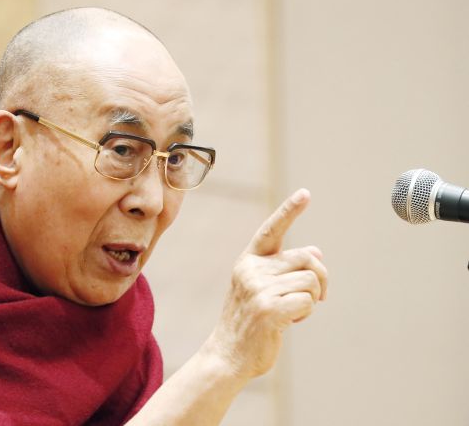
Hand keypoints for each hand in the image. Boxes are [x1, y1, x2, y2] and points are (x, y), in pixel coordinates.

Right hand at [207, 188, 327, 382]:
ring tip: (293, 312)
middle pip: (306, 259)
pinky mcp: (269, 309)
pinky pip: (308, 302)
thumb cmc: (249, 321)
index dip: (289, 211)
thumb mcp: (262, 289)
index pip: (271, 230)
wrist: (228, 355)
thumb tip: (316, 252)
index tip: (306, 193)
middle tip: (318, 296)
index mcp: (248, 261)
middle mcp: (251, 270)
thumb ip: (284, 269)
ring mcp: (258, 289)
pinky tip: (290, 322)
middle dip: (320, 278)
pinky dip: (306, 313)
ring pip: (311, 281)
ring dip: (312, 300)